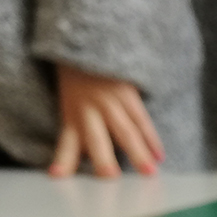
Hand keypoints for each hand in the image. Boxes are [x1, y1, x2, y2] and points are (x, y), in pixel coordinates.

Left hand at [49, 63, 164, 177]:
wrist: (89, 40)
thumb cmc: (78, 80)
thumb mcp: (69, 105)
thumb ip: (76, 135)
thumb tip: (78, 165)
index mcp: (72, 116)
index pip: (67, 143)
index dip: (62, 160)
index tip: (56, 175)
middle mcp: (89, 111)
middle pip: (97, 139)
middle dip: (103, 158)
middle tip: (110, 176)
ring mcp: (111, 102)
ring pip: (126, 132)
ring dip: (139, 153)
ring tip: (150, 172)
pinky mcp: (129, 94)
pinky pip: (142, 120)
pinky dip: (152, 139)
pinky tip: (159, 156)